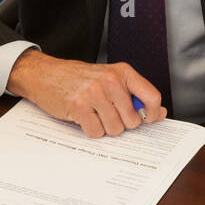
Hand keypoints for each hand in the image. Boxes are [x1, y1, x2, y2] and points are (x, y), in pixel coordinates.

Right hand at [6, 51, 166, 137]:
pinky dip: (90, 129)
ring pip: (115, 129)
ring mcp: (94, 93)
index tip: (146, 119)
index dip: (151, 114)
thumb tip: (158, 113)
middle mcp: (111, 80)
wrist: (45, 74)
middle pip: (132, 120)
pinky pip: (96, 132)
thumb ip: (135, 95)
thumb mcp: (110, 79)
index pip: (151, 97)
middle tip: (107, 112)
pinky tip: (83, 117)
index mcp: (122, 72)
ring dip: (105, 127)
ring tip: (94, 112)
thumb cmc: (79, 78)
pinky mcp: (79, 106)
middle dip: (121, 123)